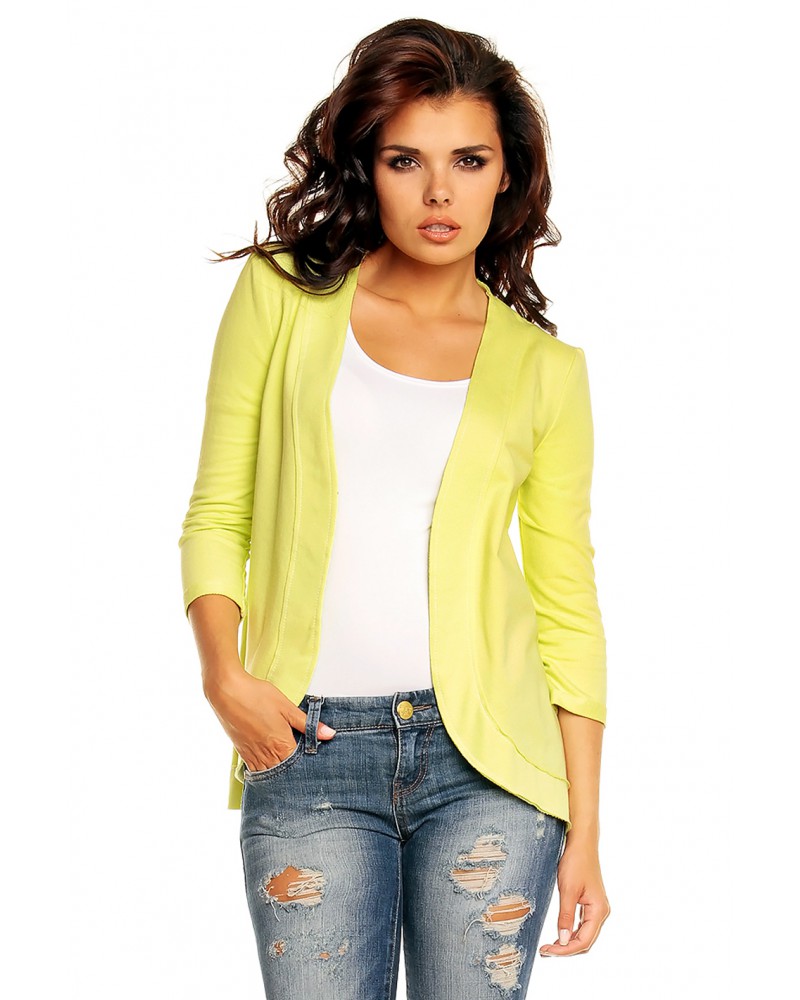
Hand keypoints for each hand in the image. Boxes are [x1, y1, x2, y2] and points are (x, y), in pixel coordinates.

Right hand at [204, 668, 335, 770]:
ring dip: (279, 772)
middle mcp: (266, 755)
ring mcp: (252, 755)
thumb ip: (307, 723)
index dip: (308, 764)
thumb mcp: (287, 707)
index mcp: (281, 745)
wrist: (227, 691)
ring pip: (269, 774)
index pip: (300, 765)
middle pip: (285, 773)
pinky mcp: (242, 752)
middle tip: (303, 768)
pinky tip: (269, 764)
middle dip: (294, 772)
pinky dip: (264, 770)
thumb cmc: (257, 696)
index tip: (314, 762)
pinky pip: (255, 769)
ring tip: (287, 766)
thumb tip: (329, 734)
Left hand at [539, 840, 609, 956]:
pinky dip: (571, 932)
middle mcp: (601, 912)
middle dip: (566, 949)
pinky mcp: (589, 903)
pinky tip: (559, 934)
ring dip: (568, 942)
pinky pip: (582, 924)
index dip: (565, 950)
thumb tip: (563, 941)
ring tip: (549, 945)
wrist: (581, 843)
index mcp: (599, 910)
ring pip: (584, 934)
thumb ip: (566, 917)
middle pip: (585, 940)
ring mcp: (596, 907)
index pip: (584, 941)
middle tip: (545, 951)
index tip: (547, 951)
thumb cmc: (576, 862)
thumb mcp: (568, 890)